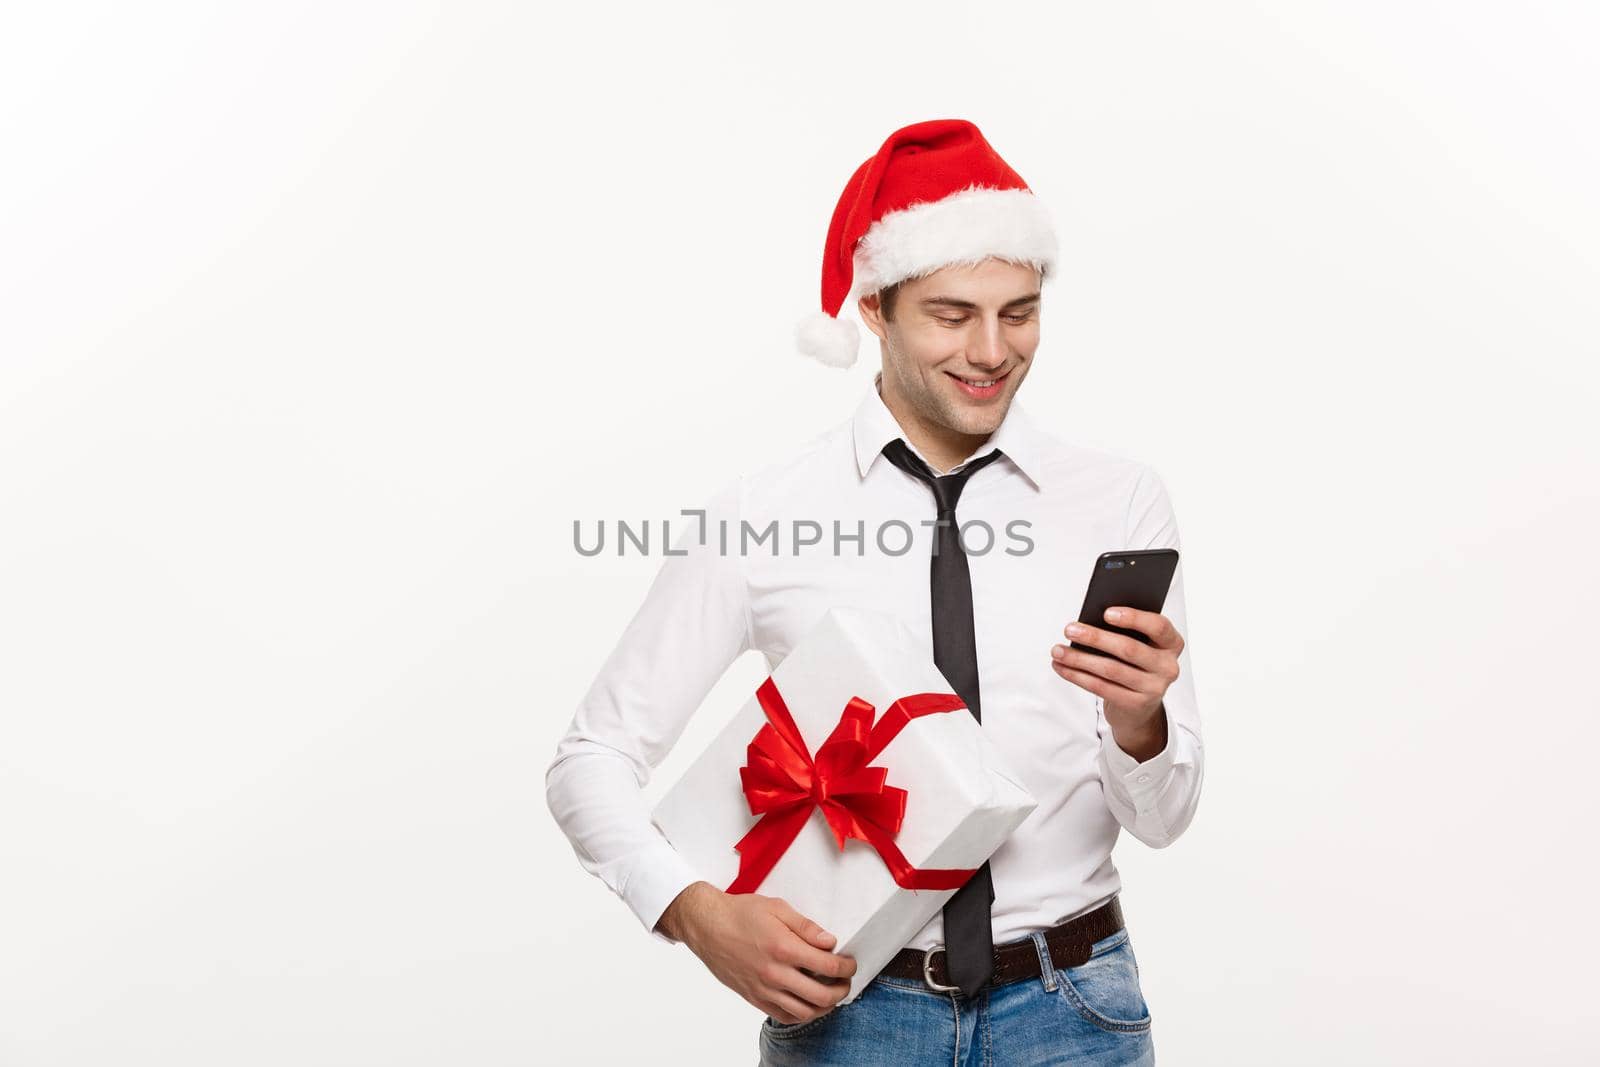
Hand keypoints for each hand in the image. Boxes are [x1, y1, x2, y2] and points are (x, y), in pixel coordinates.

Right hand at [655, 881, 857, 1023]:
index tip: (850, 963)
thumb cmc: (739, 914)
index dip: (846, 967)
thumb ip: (806, 927)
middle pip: (822, 994)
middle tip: (846, 981)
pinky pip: (784, 1016)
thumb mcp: (777, 908)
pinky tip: (808, 1003)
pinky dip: (801, 1014)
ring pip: (805, 1011)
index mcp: (784, 948)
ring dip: (825, 1006)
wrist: (707, 926)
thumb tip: (829, 941)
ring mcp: (764, 989)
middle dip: (842, 989)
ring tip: (831, 995)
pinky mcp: (754, 998)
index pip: (828, 966)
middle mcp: (775, 973)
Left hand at [1050, 606, 1183, 757]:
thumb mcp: (1139, 645)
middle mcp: (1167, 667)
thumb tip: (1091, 620)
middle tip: (1070, 629)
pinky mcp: (1135, 704)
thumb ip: (1126, 631)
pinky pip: (1101, 687)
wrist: (1139, 707)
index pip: (1158, 627)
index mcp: (1172, 644)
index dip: (1134, 618)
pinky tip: (1062, 667)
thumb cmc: (1135, 664)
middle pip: (1128, 648)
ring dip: (1079, 658)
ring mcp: (1154, 688)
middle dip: (1095, 638)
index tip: (1106, 612)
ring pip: (1110, 669)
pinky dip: (1077, 676)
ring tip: (1057, 651)